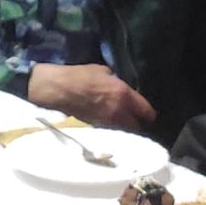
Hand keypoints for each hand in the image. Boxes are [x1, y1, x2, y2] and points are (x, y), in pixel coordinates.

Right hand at [27, 62, 155, 129]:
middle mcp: (119, 112)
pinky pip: (112, 133)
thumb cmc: (80, 76)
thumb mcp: (103, 71)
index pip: (147, 112)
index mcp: (123, 95)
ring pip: (125, 133)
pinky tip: (109, 125)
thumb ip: (117, 83)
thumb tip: (121, 89)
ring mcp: (107, 124)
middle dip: (138, 124)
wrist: (57, 89)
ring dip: (126, 129)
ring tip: (122, 124)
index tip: (146, 114)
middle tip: (135, 120)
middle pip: (138, 128)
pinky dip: (113, 131)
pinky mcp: (96, 129)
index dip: (148, 114)